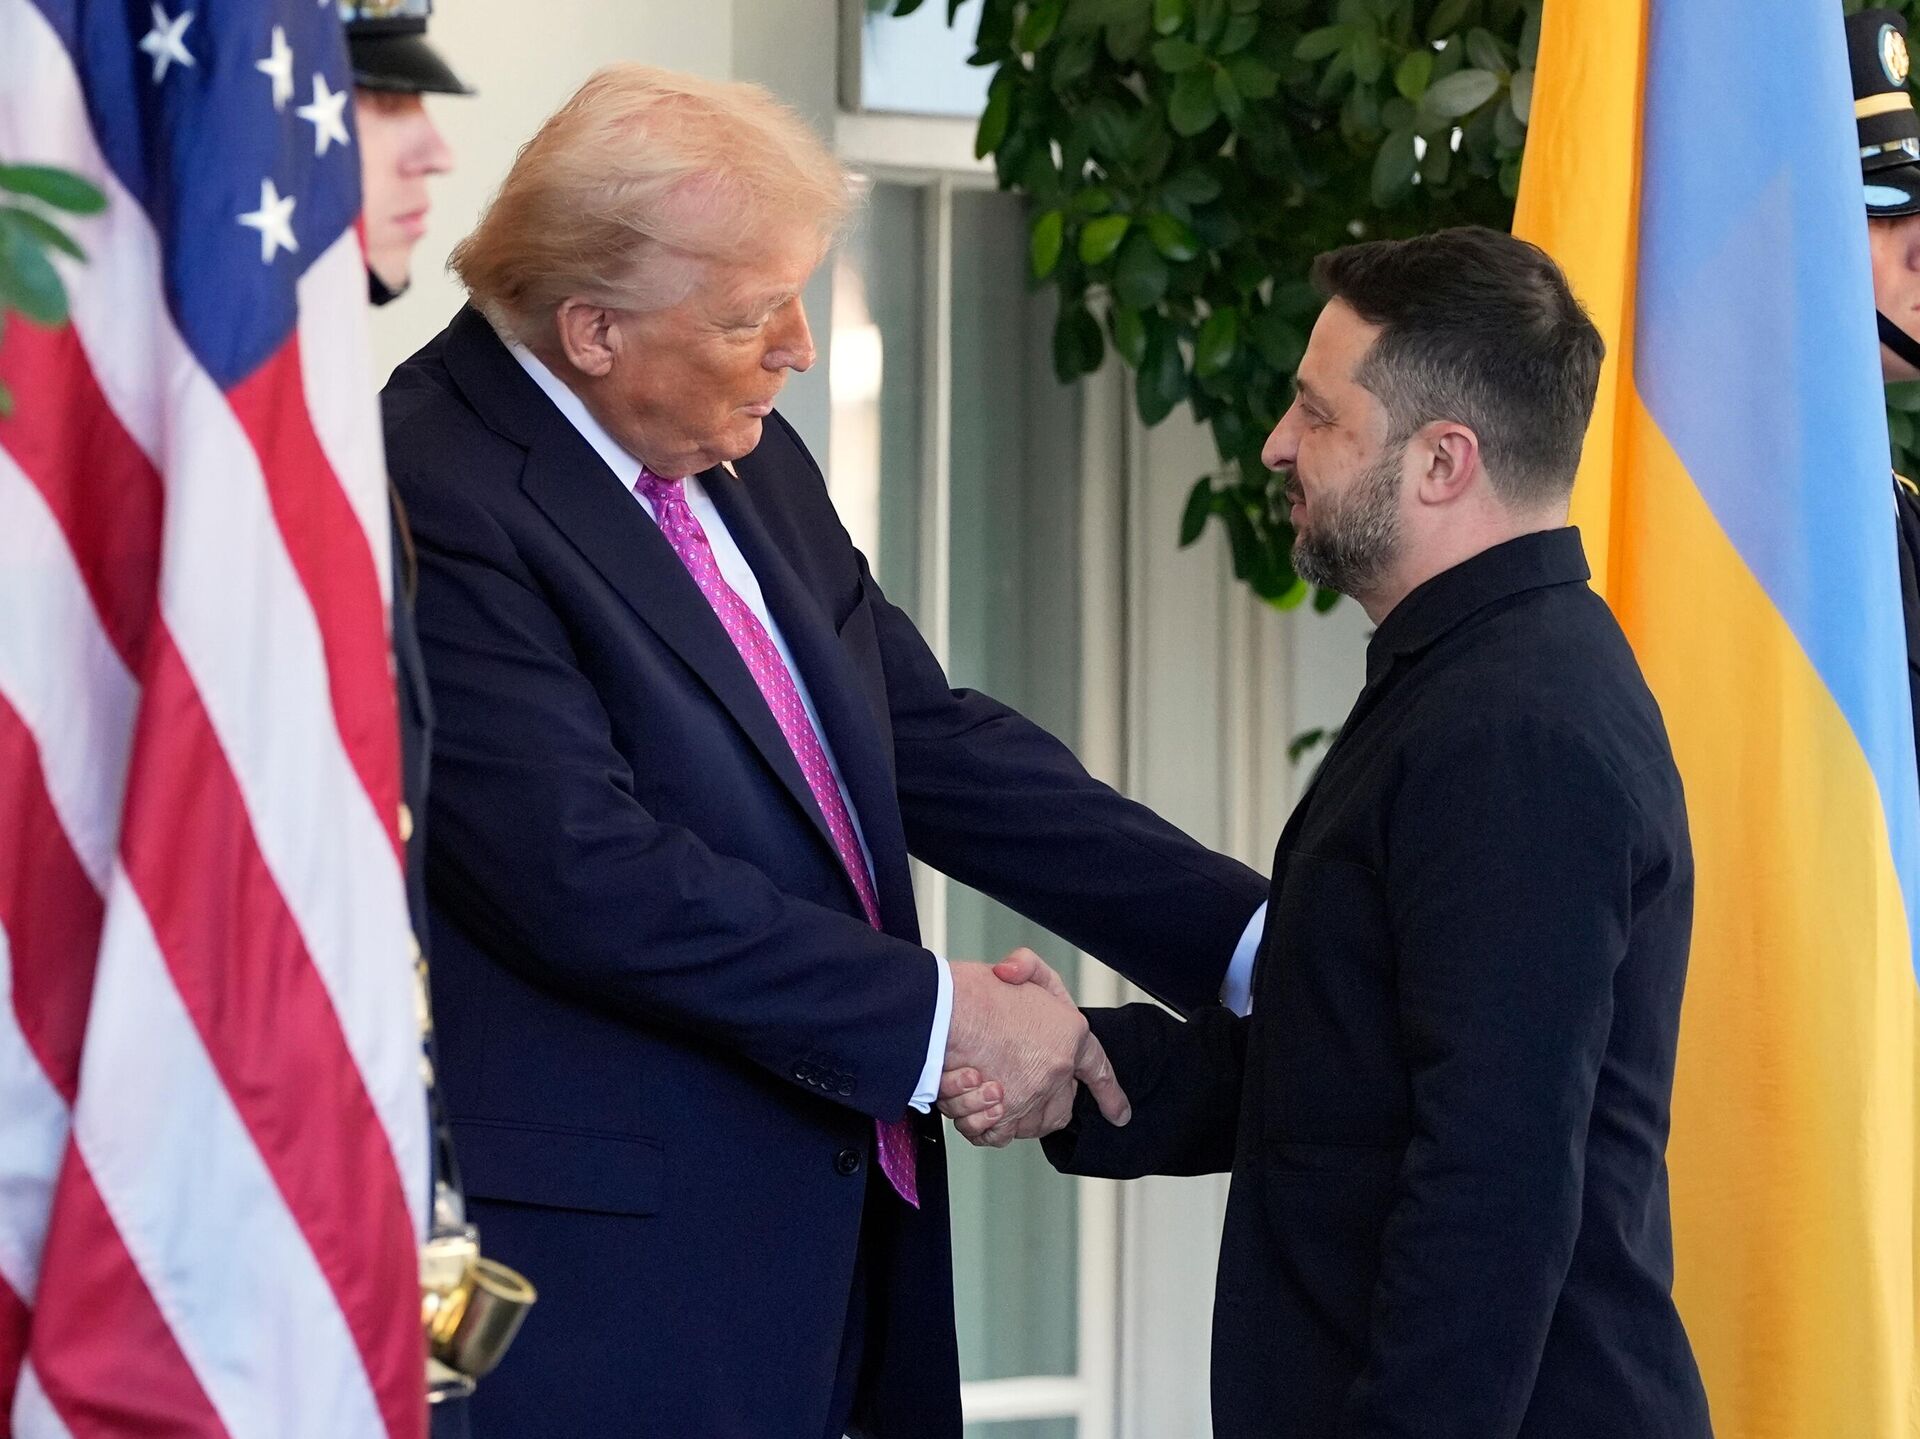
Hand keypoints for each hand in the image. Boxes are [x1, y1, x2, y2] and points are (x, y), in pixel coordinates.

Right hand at [939, 948, 1127, 1146]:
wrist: (944, 1011)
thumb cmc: (973, 991)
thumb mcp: (1015, 966)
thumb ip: (1026, 966)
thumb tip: (1013, 974)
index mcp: (1070, 1034)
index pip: (1098, 1069)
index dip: (1110, 1095)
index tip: (1119, 1114)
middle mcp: (1055, 1070)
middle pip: (1058, 1108)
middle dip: (1042, 1104)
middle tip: (1015, 1086)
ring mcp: (1030, 1095)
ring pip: (1027, 1125)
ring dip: (1007, 1113)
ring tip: (985, 1086)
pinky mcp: (1002, 1115)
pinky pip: (997, 1135)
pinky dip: (982, 1124)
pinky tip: (973, 1100)